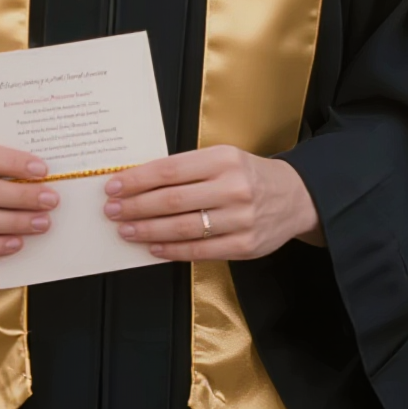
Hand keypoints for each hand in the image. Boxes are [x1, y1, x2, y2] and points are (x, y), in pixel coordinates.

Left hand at [104, 146, 321, 261]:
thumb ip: (188, 169)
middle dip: (135, 206)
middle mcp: (233, 187)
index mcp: (224, 159)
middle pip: (172, 200)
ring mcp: (240, 219)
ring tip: (126, 230)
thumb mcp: (224, 158)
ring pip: (182, 227)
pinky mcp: (245, 245)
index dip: (138, 179)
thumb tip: (140, 181)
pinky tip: (153, 247)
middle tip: (111, 210)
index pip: (170, 170)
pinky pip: (200, 250)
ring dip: (148, 230)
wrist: (296, 196)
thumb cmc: (249, 175)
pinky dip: (172, 250)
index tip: (114, 186)